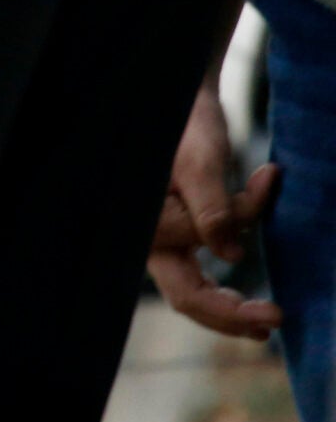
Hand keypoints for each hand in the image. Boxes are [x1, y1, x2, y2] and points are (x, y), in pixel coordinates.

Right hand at [146, 81, 280, 340]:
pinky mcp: (179, 227)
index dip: (233, 284)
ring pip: (193, 286)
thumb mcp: (200, 163)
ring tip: (265, 318)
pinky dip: (230, 260)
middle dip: (229, 315)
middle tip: (274, 322)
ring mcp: (163, 236)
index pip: (195, 271)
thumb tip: (232, 257)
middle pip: (186, 296)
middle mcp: (150, 239)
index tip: (274, 284)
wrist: (177, 98)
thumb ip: (215, 211)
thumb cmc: (182, 124)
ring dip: (228, 303)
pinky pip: (201, 261)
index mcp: (147, 228)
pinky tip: (245, 257)